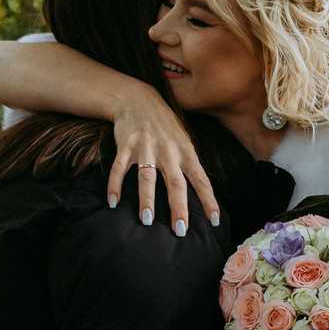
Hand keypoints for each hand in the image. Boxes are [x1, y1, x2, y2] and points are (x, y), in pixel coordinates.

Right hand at [107, 86, 218, 234]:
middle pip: (175, 183)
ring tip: (146, 221)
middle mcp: (168, 151)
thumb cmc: (166, 126)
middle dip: (178, 207)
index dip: (209, 200)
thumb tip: (202, 195)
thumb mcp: (184, 141)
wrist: (139, 99)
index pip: (201, 180)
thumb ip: (190, 165)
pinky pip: (119, 169)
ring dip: (146, 200)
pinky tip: (113, 203)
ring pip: (147, 177)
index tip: (215, 220)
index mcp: (186, 152)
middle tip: (179, 230)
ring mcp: (146, 148)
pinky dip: (115, 186)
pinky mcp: (126, 146)